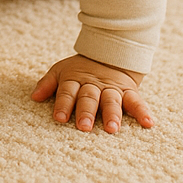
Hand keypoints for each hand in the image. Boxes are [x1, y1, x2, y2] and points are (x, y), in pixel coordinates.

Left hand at [31, 54, 151, 132]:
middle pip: (89, 98)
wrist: (108, 54)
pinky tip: (148, 123)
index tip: (59, 118)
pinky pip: (137, 101)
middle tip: (84, 127)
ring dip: (111, 115)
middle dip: (86, 112)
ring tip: (112, 129)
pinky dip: (143, 112)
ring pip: (111, 101)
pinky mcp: (129, 91)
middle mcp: (93, 84)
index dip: (63, 104)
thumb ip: (48, 84)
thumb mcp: (61, 71)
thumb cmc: (80, 70)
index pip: (67, 92)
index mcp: (75, 79)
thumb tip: (34, 97)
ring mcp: (112, 88)